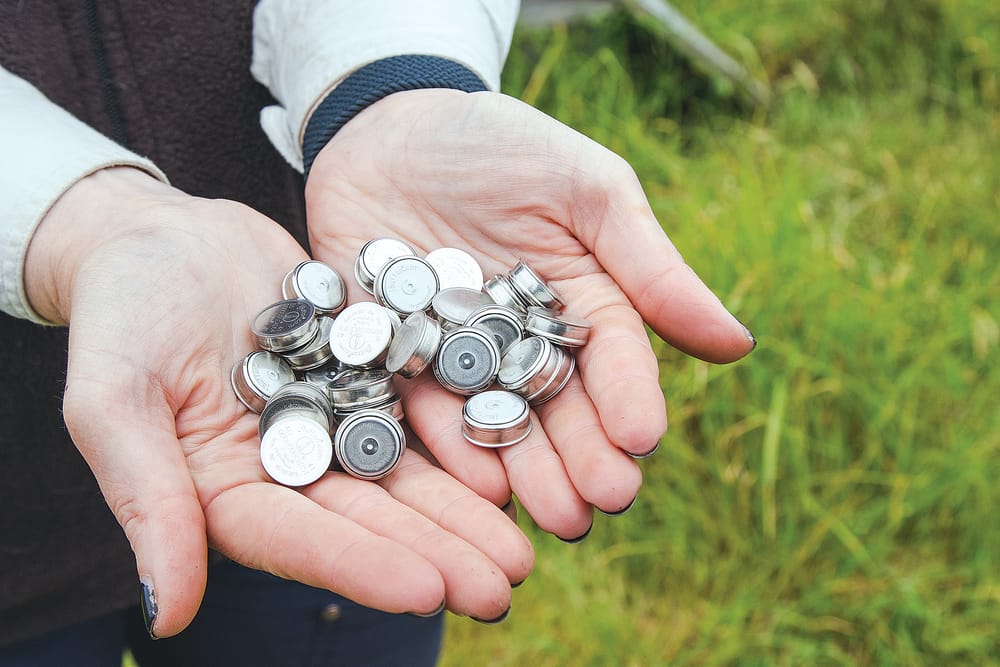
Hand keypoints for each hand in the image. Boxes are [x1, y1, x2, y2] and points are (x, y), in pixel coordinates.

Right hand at [25, 167, 531, 636]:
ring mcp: (333, 424)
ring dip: (464, 513)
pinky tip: (514, 458)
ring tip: (524, 546)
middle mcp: (290, 470)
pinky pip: (418, 412)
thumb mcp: (113, 399)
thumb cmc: (121, 313)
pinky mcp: (365, 379)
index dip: (362, 566)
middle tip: (504, 586)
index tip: (427, 590)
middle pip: (369, 520)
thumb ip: (146, 499)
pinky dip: (462, 437)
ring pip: (406, 476)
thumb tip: (169, 615)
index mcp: (228, 490)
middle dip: (437, 554)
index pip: (299, 540)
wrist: (163, 238)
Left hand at [305, 90, 755, 539]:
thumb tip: (740, 344)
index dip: (627, 400)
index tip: (641, 440)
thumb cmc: (504, 146)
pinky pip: (416, 404)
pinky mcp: (392, 353)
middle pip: (556, 407)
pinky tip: (471, 481)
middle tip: (597, 504)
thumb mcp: (587, 191)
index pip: (611, 361)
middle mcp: (521, 343)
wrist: (391, 123)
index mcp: (579, 304)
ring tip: (547, 513)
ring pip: (493, 421)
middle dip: (579, 456)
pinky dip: (441, 440)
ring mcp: (456, 354)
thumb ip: (651, 268)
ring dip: (521, 469)